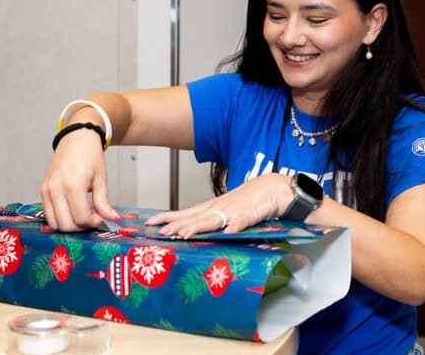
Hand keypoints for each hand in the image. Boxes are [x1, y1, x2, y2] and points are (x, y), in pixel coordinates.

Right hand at [40, 128, 119, 230]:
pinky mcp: (43, 189)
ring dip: (69, 224)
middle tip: (91, 218)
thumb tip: (112, 218)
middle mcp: (56, 189)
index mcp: (73, 185)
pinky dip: (60, 217)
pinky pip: (48, 213)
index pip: (80, 218)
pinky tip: (71, 209)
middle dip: (80, 227)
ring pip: (54, 223)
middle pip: (66, 224)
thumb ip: (103, 202)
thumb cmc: (90, 154)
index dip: (92, 222)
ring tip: (81, 214)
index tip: (99, 217)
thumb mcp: (101, 178)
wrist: (76, 138)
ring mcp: (47, 189)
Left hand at [144, 173, 292, 237]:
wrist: (273, 188)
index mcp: (212, 207)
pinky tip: (228, 233)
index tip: (151, 222)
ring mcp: (233, 211)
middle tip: (159, 231)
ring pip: (212, 219)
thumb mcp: (227, 209)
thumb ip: (212, 219)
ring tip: (184, 235)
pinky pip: (241, 222)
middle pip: (193, 216)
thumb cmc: (250, 199)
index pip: (186, 212)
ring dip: (197, 227)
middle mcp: (218, 208)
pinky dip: (234, 226)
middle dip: (175, 224)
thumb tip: (195, 228)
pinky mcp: (249, 215)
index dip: (168, 217)